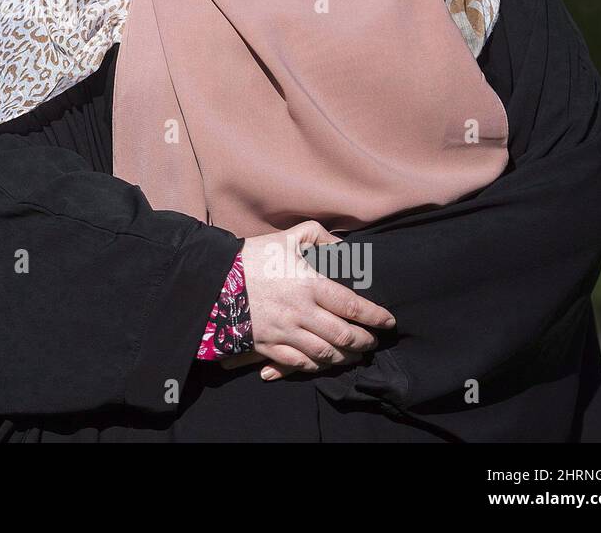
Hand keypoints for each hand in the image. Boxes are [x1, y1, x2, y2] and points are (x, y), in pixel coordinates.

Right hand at [221, 221, 394, 380]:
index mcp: (309, 284)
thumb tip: (342, 246)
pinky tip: (323, 361)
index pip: (353, 306)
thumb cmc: (252, 256)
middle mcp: (301, 312)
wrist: (213, 279)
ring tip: (355, 354)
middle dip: (364, 341)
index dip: (375, 317)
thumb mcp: (286, 237)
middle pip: (344, 335)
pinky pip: (299, 363)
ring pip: (326, 353)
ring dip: (345, 356)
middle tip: (372, 341)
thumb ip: (318, 235)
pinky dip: (316, 365)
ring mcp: (285, 332)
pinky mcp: (268, 346)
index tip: (388, 321)